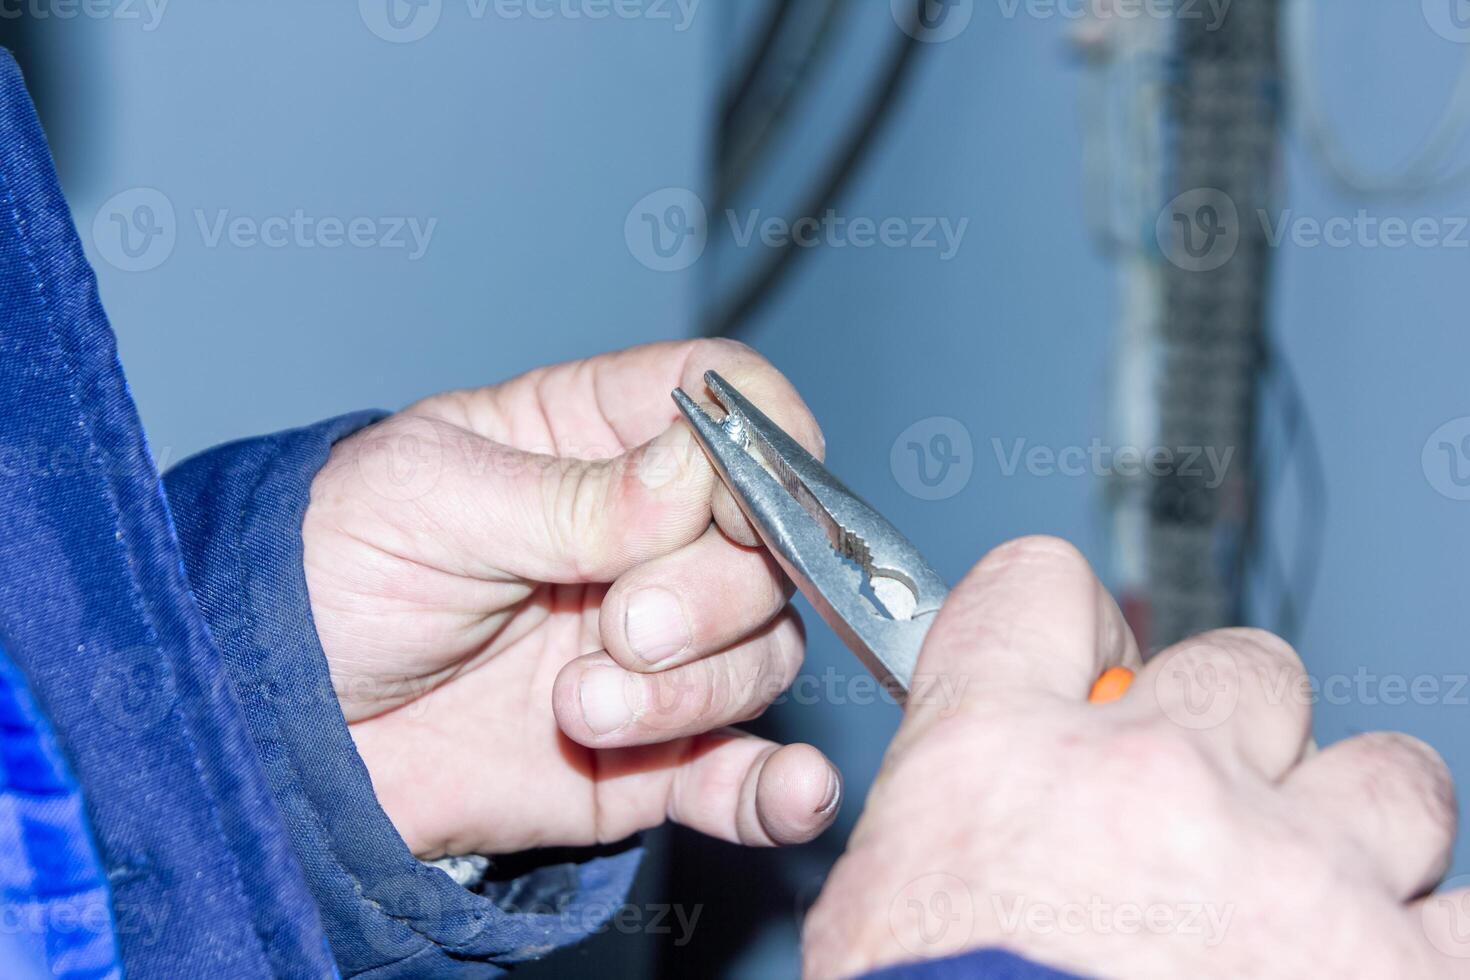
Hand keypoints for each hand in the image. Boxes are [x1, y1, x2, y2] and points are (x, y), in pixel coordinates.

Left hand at [303, 340, 840, 858]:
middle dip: (711, 593)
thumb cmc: (325, 575)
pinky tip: (789, 791)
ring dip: (693, 691)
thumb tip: (698, 470)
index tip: (734, 497)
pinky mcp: (644, 756)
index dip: (760, 439)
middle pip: (768, 544)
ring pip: (765, 655)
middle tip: (619, 625)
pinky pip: (738, 773)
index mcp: (592, 441)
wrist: (266, 727)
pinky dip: (778, 787)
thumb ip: (567, 496)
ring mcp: (652, 652)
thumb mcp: (425, 502)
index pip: (728, 403)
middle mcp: (642, 541)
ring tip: (579, 710)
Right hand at [803, 535, 1466, 977]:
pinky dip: (1430, 940)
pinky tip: (1381, 965)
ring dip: (1355, 826)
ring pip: (1384, 773)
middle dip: (1231, 731)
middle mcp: (1156, 781)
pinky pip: (1466, 913)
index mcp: (1002, 759)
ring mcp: (1295, 870)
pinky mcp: (1402, 972)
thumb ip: (944, 826)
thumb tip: (975, 822)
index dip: (1068, 624)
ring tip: (1315, 896)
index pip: (1037, 590)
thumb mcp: (874, 921)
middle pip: (1237, 668)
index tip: (1089, 665)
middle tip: (1207, 810)